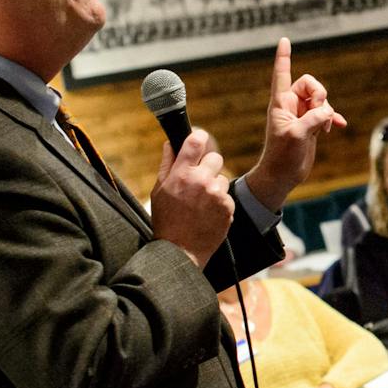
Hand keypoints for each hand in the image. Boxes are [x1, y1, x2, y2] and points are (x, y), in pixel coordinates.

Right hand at [150, 129, 233, 268]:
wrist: (180, 250)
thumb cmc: (166, 220)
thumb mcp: (159, 190)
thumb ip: (167, 164)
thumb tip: (171, 143)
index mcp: (181, 174)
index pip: (196, 141)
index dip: (199, 137)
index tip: (199, 138)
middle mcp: (201, 180)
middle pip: (216, 157)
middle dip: (209, 165)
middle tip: (200, 178)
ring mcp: (217, 194)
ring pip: (222, 179)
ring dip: (215, 187)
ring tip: (201, 203)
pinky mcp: (228, 207)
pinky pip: (227, 196)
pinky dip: (220, 203)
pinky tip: (208, 213)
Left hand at [242, 38, 347, 211]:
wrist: (283, 175)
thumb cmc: (282, 156)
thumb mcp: (297, 135)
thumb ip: (313, 119)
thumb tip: (327, 112)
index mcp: (280, 104)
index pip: (282, 75)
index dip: (283, 58)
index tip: (284, 40)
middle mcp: (290, 106)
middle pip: (309, 85)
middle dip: (319, 94)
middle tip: (320, 110)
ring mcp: (301, 116)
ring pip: (320, 100)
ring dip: (327, 110)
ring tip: (324, 128)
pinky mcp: (311, 126)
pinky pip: (326, 114)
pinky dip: (333, 118)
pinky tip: (340, 125)